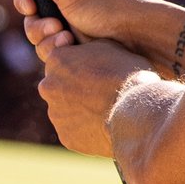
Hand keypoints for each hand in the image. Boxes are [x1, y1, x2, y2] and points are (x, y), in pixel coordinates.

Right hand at [14, 0, 184, 56]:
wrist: (143, 37)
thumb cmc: (110, 8)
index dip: (25, 0)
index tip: (28, 7)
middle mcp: (72, 1)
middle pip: (34, 16)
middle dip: (39, 25)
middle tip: (56, 27)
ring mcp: (77, 25)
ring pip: (44, 37)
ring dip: (48, 39)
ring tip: (68, 40)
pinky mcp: (82, 46)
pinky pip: (57, 51)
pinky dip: (60, 51)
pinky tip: (74, 50)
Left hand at [33, 31, 150, 156]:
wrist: (136, 112)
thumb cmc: (128, 75)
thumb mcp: (111, 46)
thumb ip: (88, 48)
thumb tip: (84, 52)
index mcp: (56, 59)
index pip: (63, 60)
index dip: (82, 65)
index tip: (98, 70)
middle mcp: (48, 86)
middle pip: (60, 86)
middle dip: (76, 88)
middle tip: (102, 92)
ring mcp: (56, 114)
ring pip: (66, 110)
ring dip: (81, 109)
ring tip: (107, 110)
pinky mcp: (66, 137)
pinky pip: (75, 131)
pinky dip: (87, 129)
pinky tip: (106, 125)